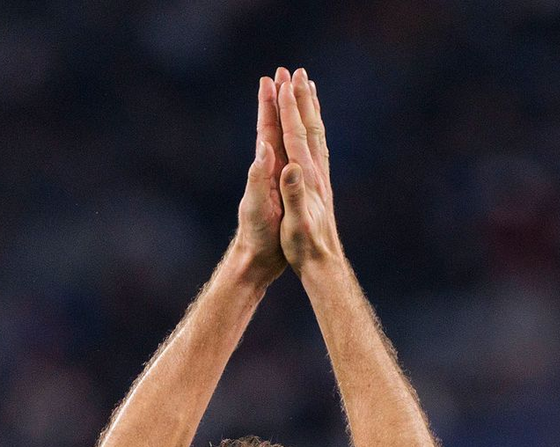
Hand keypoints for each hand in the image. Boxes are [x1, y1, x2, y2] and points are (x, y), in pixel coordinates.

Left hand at [234, 71, 288, 286]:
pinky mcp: (287, 192)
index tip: (272, 78)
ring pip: (287, 141)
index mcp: (264, 170)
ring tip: (295, 97)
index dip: (269, 105)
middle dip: (279, 101)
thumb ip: (258, 177)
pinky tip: (303, 140)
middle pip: (276, 129)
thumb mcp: (256, 206)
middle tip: (284, 72)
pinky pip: (296, 160)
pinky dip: (300, 144)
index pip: (267, 130)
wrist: (257, 260)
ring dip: (290, 118)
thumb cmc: (256, 236)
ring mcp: (279, 181)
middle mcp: (271, 171)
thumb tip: (264, 148)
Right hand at [276, 68, 342, 274]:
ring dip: (310, 110)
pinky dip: (314, 131)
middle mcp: (315, 174)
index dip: (289, 108)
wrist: (323, 263)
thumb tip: (290, 167)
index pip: (295, 135)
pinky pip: (318, 150)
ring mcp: (320, 179)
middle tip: (296, 71)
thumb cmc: (304, 247)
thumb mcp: (295, 223)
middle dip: (301, 99)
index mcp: (305, 178)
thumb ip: (293, 194)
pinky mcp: (321, 187)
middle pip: (309, 128)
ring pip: (316, 135)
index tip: (283, 82)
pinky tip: (314, 128)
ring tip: (308, 88)